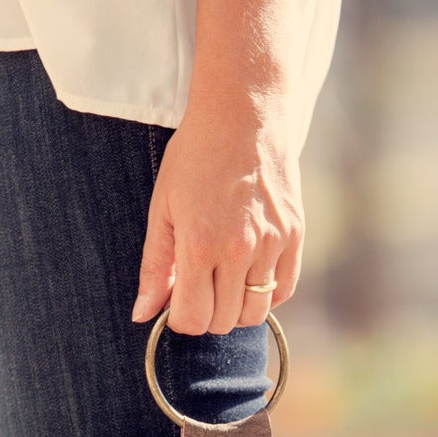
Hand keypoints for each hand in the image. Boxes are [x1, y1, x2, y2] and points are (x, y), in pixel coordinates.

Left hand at [132, 105, 303, 335]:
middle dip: (206, 314)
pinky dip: (266, 294)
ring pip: (254, 313)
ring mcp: (271, 244)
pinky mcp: (295, 236)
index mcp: (199, 244)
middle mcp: (239, 249)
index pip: (192, 319)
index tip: (177, 303)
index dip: (180, 319)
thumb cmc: (195, 158)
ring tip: (223, 283)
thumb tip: (142, 315)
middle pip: (223, 321)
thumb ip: (154, 267)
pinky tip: (249, 274)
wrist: (244, 115)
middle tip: (198, 288)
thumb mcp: (163, 210)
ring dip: (235, 309)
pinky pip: (283, 291)